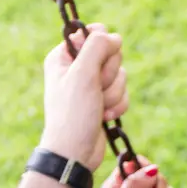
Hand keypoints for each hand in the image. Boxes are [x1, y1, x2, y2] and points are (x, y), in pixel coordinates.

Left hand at [40, 24, 128, 171]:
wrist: (75, 153)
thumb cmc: (73, 114)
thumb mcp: (83, 74)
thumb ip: (97, 47)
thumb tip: (114, 36)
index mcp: (63, 57)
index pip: (92, 34)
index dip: (102, 47)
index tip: (97, 62)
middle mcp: (77, 69)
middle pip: (111, 54)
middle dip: (109, 76)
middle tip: (95, 90)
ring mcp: (91, 86)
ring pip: (120, 75)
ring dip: (114, 94)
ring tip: (98, 108)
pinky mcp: (103, 101)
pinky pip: (123, 93)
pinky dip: (117, 106)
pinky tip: (104, 117)